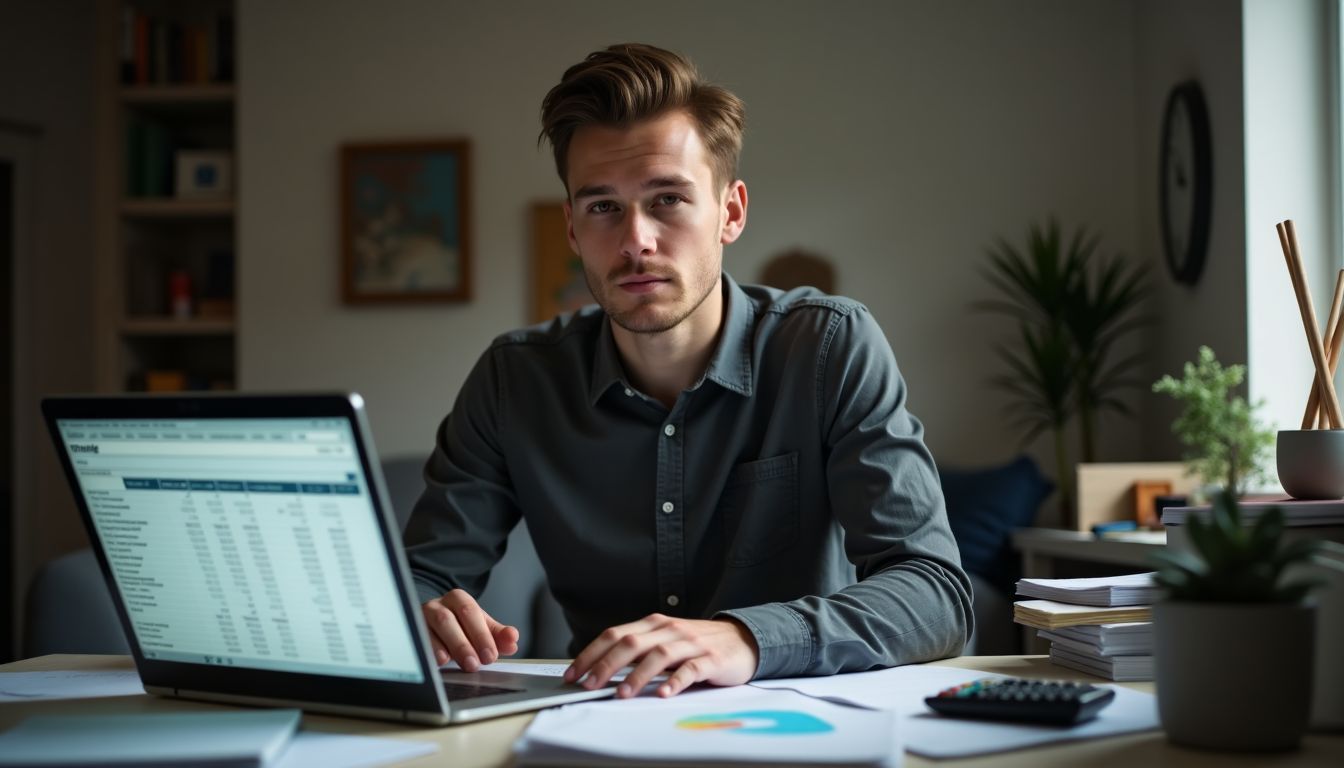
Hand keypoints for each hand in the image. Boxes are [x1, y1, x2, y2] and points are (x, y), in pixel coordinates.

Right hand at [421, 589, 519, 671]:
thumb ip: (498, 635)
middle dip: (463, 644)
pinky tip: (438, 662)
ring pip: (431, 630)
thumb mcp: (481, 628)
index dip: (481, 634)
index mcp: (458, 599)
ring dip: (447, 648)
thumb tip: (513, 640)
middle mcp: (438, 605)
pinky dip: (429, 652)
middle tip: (475, 664)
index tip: (490, 655)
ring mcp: (421, 619)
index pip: (470, 612)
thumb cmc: (460, 626)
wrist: (432, 625)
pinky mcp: (411, 633)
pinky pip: (418, 641)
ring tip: (460, 664)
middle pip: (448, 620)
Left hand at [564, 614, 758, 698]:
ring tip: (622, 694)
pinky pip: (691, 669)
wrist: (742, 640)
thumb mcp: (665, 641)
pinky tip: (664, 693)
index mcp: (654, 624)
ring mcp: (691, 643)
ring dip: (637, 675)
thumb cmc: (697, 644)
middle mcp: (670, 629)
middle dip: (606, 665)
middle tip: (589, 685)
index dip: (591, 653)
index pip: (614, 634)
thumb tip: (601, 670)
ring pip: (659, 655)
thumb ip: (639, 651)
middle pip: (631, 643)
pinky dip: (676, 681)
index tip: (574, 673)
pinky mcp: (712, 659)